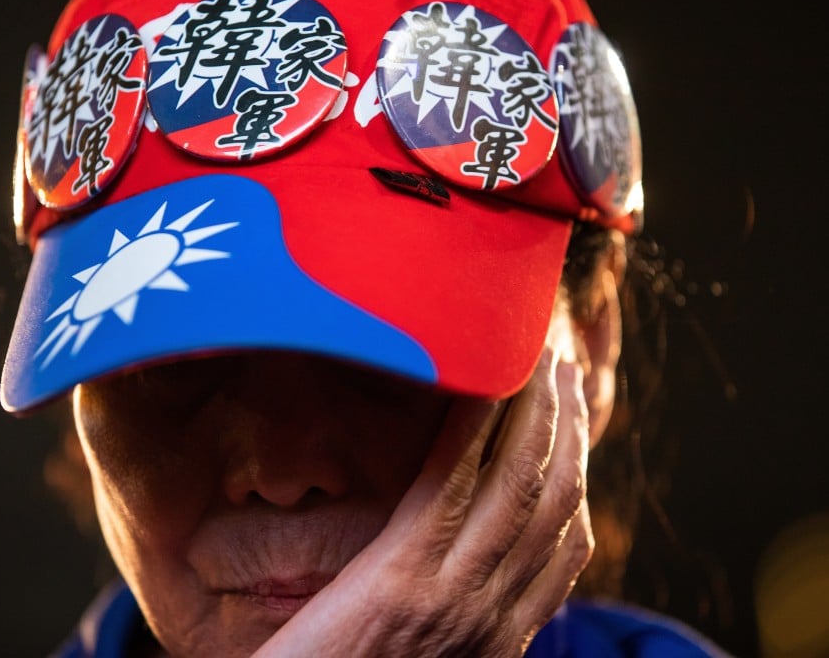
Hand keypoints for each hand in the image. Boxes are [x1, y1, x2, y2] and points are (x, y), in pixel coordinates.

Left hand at [254, 350, 593, 656]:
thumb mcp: (426, 656)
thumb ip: (455, 614)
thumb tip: (467, 567)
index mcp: (502, 636)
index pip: (568, 543)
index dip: (580, 471)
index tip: (575, 421)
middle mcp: (495, 615)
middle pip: (556, 499)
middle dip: (568, 424)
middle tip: (561, 365)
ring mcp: (455, 596)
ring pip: (520, 482)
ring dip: (535, 410)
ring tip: (532, 355)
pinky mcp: (402, 578)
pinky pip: (453, 485)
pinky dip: (474, 428)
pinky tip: (477, 383)